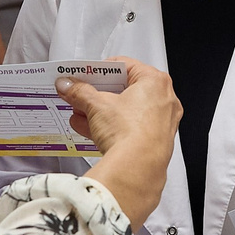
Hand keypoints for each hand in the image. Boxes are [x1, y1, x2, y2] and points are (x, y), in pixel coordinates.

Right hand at [62, 57, 178, 157]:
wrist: (137, 169)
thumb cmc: (130, 133)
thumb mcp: (97, 105)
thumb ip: (80, 92)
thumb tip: (70, 86)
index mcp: (156, 81)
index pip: (124, 66)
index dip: (100, 71)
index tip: (85, 76)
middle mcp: (164, 100)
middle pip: (125, 90)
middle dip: (98, 94)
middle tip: (81, 95)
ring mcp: (161, 122)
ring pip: (126, 111)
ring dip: (101, 112)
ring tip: (81, 113)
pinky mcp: (154, 141)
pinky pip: (130, 128)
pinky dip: (111, 127)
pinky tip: (91, 130)